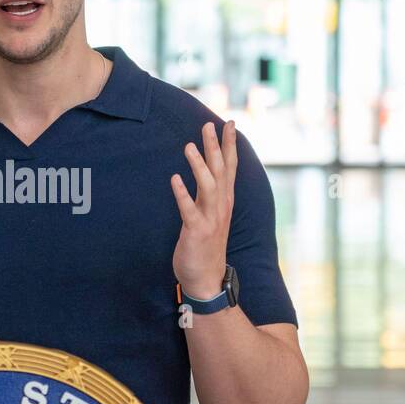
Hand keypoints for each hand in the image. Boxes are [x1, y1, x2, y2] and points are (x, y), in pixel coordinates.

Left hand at [170, 120, 236, 298]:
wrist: (206, 279)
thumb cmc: (206, 245)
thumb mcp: (212, 215)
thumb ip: (210, 194)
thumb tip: (207, 172)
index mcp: (225, 201)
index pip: (230, 168)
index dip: (230, 146)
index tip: (230, 124)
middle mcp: (221, 207)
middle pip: (221, 171)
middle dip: (216, 147)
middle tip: (209, 125)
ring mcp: (210, 219)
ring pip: (208, 186)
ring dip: (199, 165)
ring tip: (189, 146)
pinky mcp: (196, 231)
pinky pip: (189, 209)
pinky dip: (182, 194)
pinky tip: (174, 178)